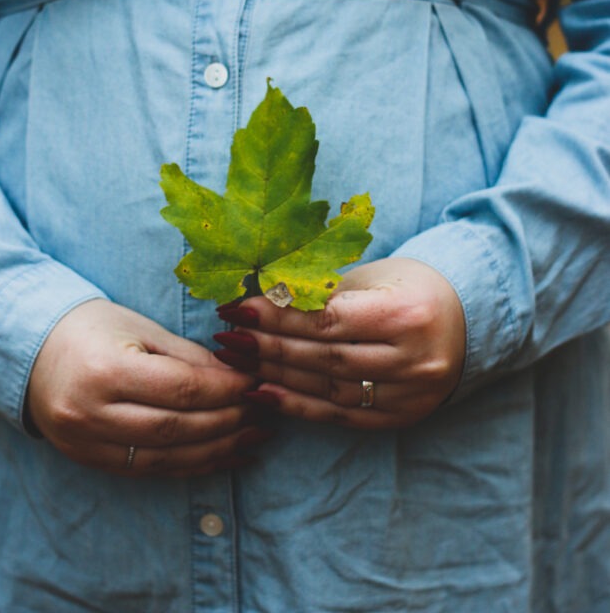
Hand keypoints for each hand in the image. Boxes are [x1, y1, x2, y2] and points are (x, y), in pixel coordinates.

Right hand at [27, 299, 268, 476]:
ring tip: (253, 438)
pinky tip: (222, 457)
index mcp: (106, 371)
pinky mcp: (88, 461)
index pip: (180, 388)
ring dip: (216, 451)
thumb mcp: (140, 329)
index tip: (255, 383)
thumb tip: (239, 375)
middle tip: (262, 412)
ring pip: (165, 457)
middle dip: (227, 422)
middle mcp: (92, 412)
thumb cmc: (93, 328)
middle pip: (176, 428)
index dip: (224, 389)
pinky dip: (189, 465)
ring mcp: (86, 443)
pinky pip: (148, 470)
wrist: (33, 351)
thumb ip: (188, 357)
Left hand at [214, 258, 465, 429]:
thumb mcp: (372, 277)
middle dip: (268, 345)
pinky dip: (298, 405)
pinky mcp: (401, 417)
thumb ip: (322, 291)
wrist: (466, 320)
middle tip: (227, 335)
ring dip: (275, 374)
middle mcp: (412, 359)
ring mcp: (409, 394)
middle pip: (325, 356)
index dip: (278, 315)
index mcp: (406, 312)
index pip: (329, 319)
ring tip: (237, 359)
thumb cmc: (408, 287)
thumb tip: (260, 297)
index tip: (237, 307)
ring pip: (329, 388)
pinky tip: (263, 392)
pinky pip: (340, 416)